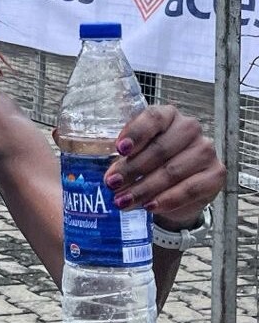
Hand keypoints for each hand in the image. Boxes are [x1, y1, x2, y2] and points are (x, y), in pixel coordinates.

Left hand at [103, 105, 225, 229]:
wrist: (174, 192)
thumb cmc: (148, 166)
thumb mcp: (131, 157)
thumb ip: (122, 159)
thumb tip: (108, 174)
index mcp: (167, 116)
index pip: (153, 118)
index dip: (136, 133)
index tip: (120, 149)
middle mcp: (189, 129)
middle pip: (160, 148)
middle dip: (132, 169)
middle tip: (111, 184)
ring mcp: (205, 151)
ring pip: (172, 170)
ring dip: (144, 188)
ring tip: (122, 201)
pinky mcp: (215, 174)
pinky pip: (190, 188)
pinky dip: (167, 199)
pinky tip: (149, 206)